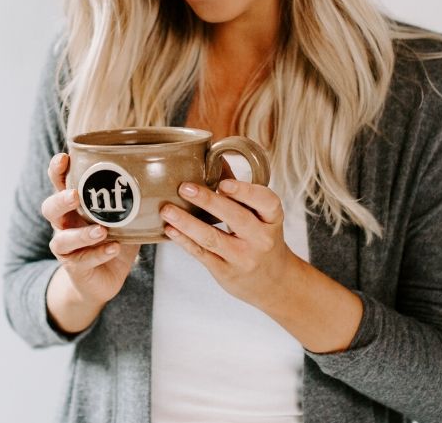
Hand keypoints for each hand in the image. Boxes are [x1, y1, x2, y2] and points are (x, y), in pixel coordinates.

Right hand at [41, 154, 140, 326]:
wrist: (102, 279)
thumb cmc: (113, 240)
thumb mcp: (124, 218)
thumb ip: (133, 200)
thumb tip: (162, 176)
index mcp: (73, 206)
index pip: (58, 184)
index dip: (57, 171)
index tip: (63, 158)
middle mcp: (64, 225)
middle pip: (49, 208)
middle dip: (60, 200)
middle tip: (75, 195)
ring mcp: (66, 248)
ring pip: (62, 239)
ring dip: (81, 234)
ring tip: (100, 230)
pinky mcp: (75, 268)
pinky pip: (82, 260)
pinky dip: (99, 254)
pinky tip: (113, 248)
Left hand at [160, 178, 297, 311]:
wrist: (273, 282)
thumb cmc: (262, 238)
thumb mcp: (262, 216)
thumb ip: (240, 191)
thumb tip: (214, 158)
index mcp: (272, 219)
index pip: (267, 202)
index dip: (245, 191)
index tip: (223, 184)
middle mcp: (261, 239)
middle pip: (236, 218)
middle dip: (209, 201)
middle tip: (184, 187)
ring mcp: (243, 258)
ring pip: (213, 238)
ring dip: (187, 223)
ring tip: (167, 210)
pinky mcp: (226, 272)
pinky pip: (202, 254)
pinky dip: (184, 241)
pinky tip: (170, 229)